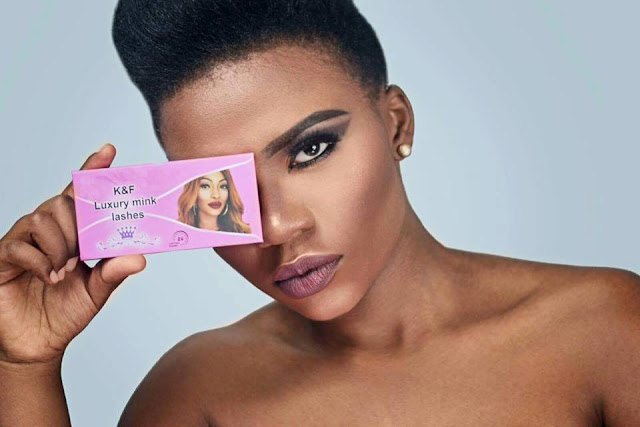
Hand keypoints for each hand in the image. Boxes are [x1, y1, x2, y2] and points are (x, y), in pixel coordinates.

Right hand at [0, 143, 145, 365]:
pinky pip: (18, 245)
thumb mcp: (97, 292)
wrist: (38, 346)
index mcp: (71, 232)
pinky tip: (50, 276)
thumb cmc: (66, 312)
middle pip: (61, 202)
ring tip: (67, 269)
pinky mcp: (2, 259)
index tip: (109, 151)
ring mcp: (22, 242)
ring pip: (40, 216)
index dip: (92, 170)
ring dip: (60, 243)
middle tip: (83, 254)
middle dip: (78, 223)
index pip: (80, 195)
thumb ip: (115, 273)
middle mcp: (46, 230)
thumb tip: (140, 256)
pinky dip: (39, 259)